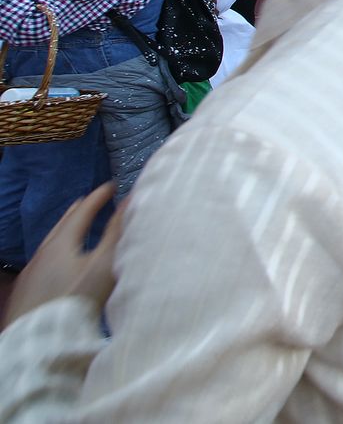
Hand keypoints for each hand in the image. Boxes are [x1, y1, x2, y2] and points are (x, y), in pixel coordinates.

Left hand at [3, 183, 122, 329]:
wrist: (39, 339)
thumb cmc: (76, 298)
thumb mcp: (103, 264)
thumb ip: (117, 232)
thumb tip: (132, 201)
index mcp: (61, 243)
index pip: (82, 212)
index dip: (98, 197)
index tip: (111, 186)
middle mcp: (42, 253)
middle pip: (61, 225)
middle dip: (78, 211)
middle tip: (90, 201)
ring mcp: (31, 273)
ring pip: (49, 243)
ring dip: (65, 231)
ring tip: (75, 229)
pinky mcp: (26, 292)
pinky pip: (43, 261)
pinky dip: (56, 252)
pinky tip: (60, 264)